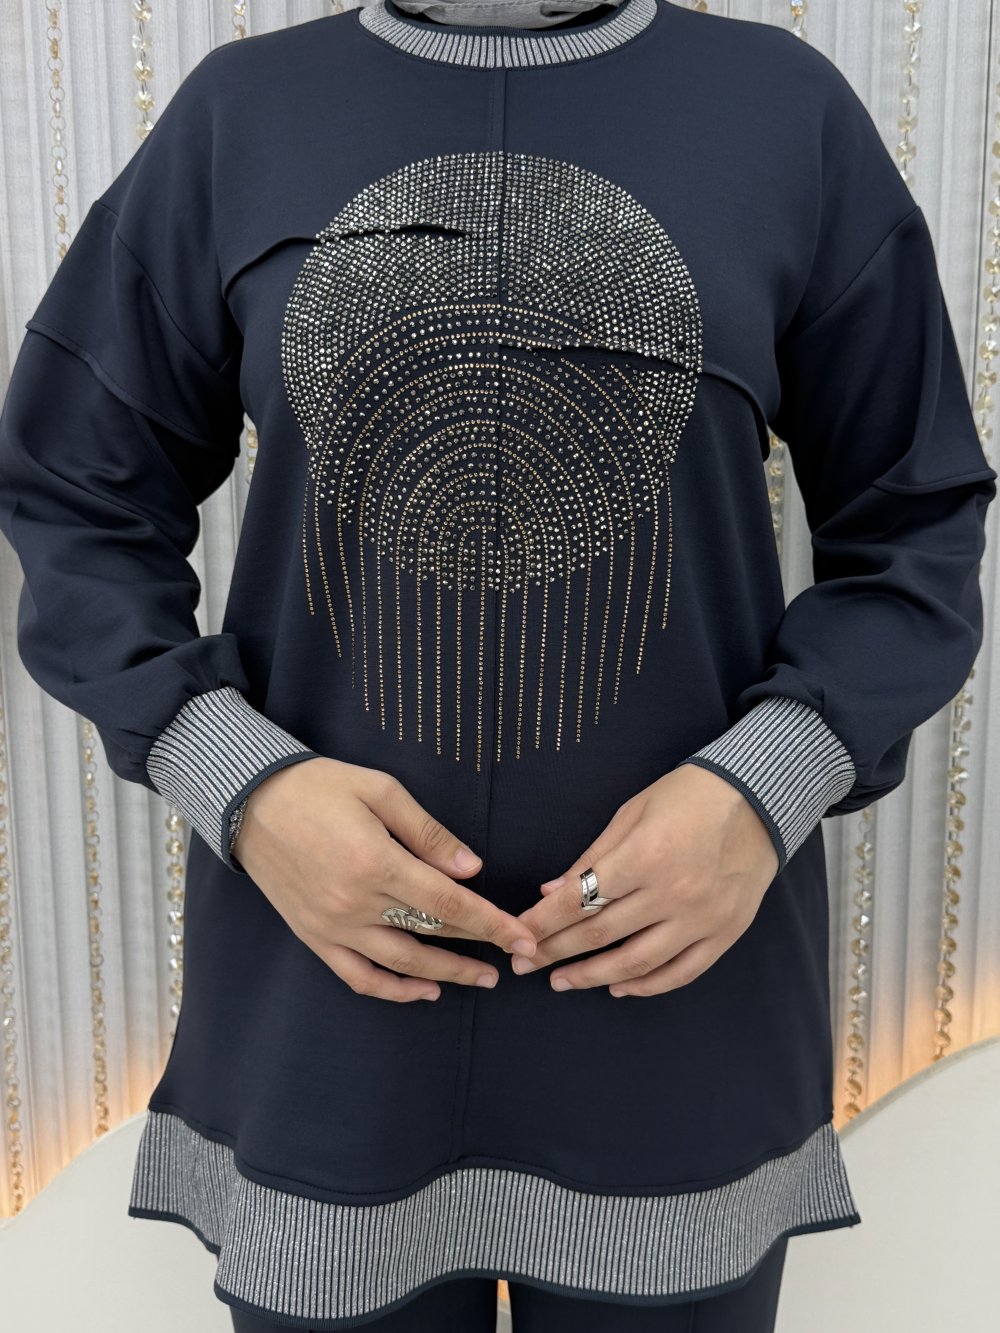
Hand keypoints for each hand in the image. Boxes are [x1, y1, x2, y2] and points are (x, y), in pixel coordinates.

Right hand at [232, 756, 536, 1002]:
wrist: (249, 802)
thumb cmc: (319, 787)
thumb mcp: (380, 791)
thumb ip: (427, 832)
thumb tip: (470, 868)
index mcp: (376, 862)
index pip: (448, 904)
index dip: (491, 923)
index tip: (522, 938)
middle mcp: (355, 903)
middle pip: (431, 935)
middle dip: (479, 948)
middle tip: (517, 958)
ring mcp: (332, 925)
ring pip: (400, 964)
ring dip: (445, 975)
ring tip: (482, 979)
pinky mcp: (313, 936)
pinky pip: (358, 976)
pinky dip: (392, 990)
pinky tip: (421, 991)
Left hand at [510, 763, 779, 995]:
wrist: (759, 798)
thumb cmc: (688, 796)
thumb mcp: (632, 814)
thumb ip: (592, 858)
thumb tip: (551, 893)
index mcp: (645, 856)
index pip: (579, 900)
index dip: (542, 923)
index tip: (516, 937)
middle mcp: (673, 893)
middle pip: (600, 934)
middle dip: (555, 952)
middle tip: (524, 965)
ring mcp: (702, 919)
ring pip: (637, 963)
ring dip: (593, 977)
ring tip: (561, 981)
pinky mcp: (725, 933)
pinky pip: (681, 972)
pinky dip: (647, 985)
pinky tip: (619, 987)